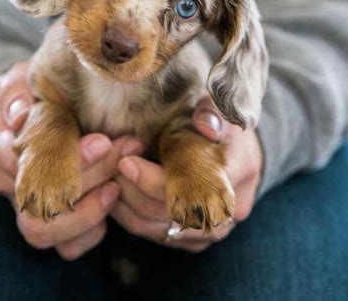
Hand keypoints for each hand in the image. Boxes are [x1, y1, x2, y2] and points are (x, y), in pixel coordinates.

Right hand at [0, 61, 143, 259]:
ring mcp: (22, 205)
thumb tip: (21, 114)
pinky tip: (111, 203)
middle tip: (124, 152)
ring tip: (117, 185)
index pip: (21, 158)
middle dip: (85, 180)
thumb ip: (18, 93)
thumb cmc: (27, 91)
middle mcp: (3, 179)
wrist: (26, 110)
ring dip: (88, 211)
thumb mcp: (19, 79)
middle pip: (33, 201)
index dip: (63, 156)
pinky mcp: (46, 222)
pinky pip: (65, 245)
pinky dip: (90, 232)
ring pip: (44, 231)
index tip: (102, 142)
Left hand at [110, 96, 262, 251]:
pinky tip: (116, 196)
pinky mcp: (194, 239)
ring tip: (110, 179)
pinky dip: (132, 218)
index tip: (125, 161)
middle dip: (134, 190)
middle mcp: (227, 210)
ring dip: (129, 206)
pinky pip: (156, 235)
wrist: (236, 151)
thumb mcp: (220, 108)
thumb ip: (213, 112)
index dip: (152, 179)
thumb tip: (206, 125)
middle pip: (172, 213)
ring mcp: (211, 229)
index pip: (190, 187)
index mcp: (237, 172)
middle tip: (111, 168)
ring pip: (160, 229)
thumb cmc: (221, 124)